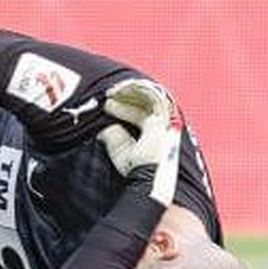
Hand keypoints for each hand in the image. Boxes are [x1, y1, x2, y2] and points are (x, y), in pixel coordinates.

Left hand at [95, 78, 183, 204]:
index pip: (139, 113)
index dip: (122, 107)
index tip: (107, 104)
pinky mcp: (165, 117)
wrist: (146, 179)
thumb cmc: (135, 169)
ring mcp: (165, 120)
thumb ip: (112, 136)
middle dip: (125, 96)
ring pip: (148, 95)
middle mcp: (162, 125)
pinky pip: (152, 94)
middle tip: (109, 94)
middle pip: (144, 102)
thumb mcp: (119, 149)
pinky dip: (137, 89)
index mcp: (154, 132)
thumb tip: (102, 128)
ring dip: (129, 91)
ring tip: (112, 92)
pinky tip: (121, 90)